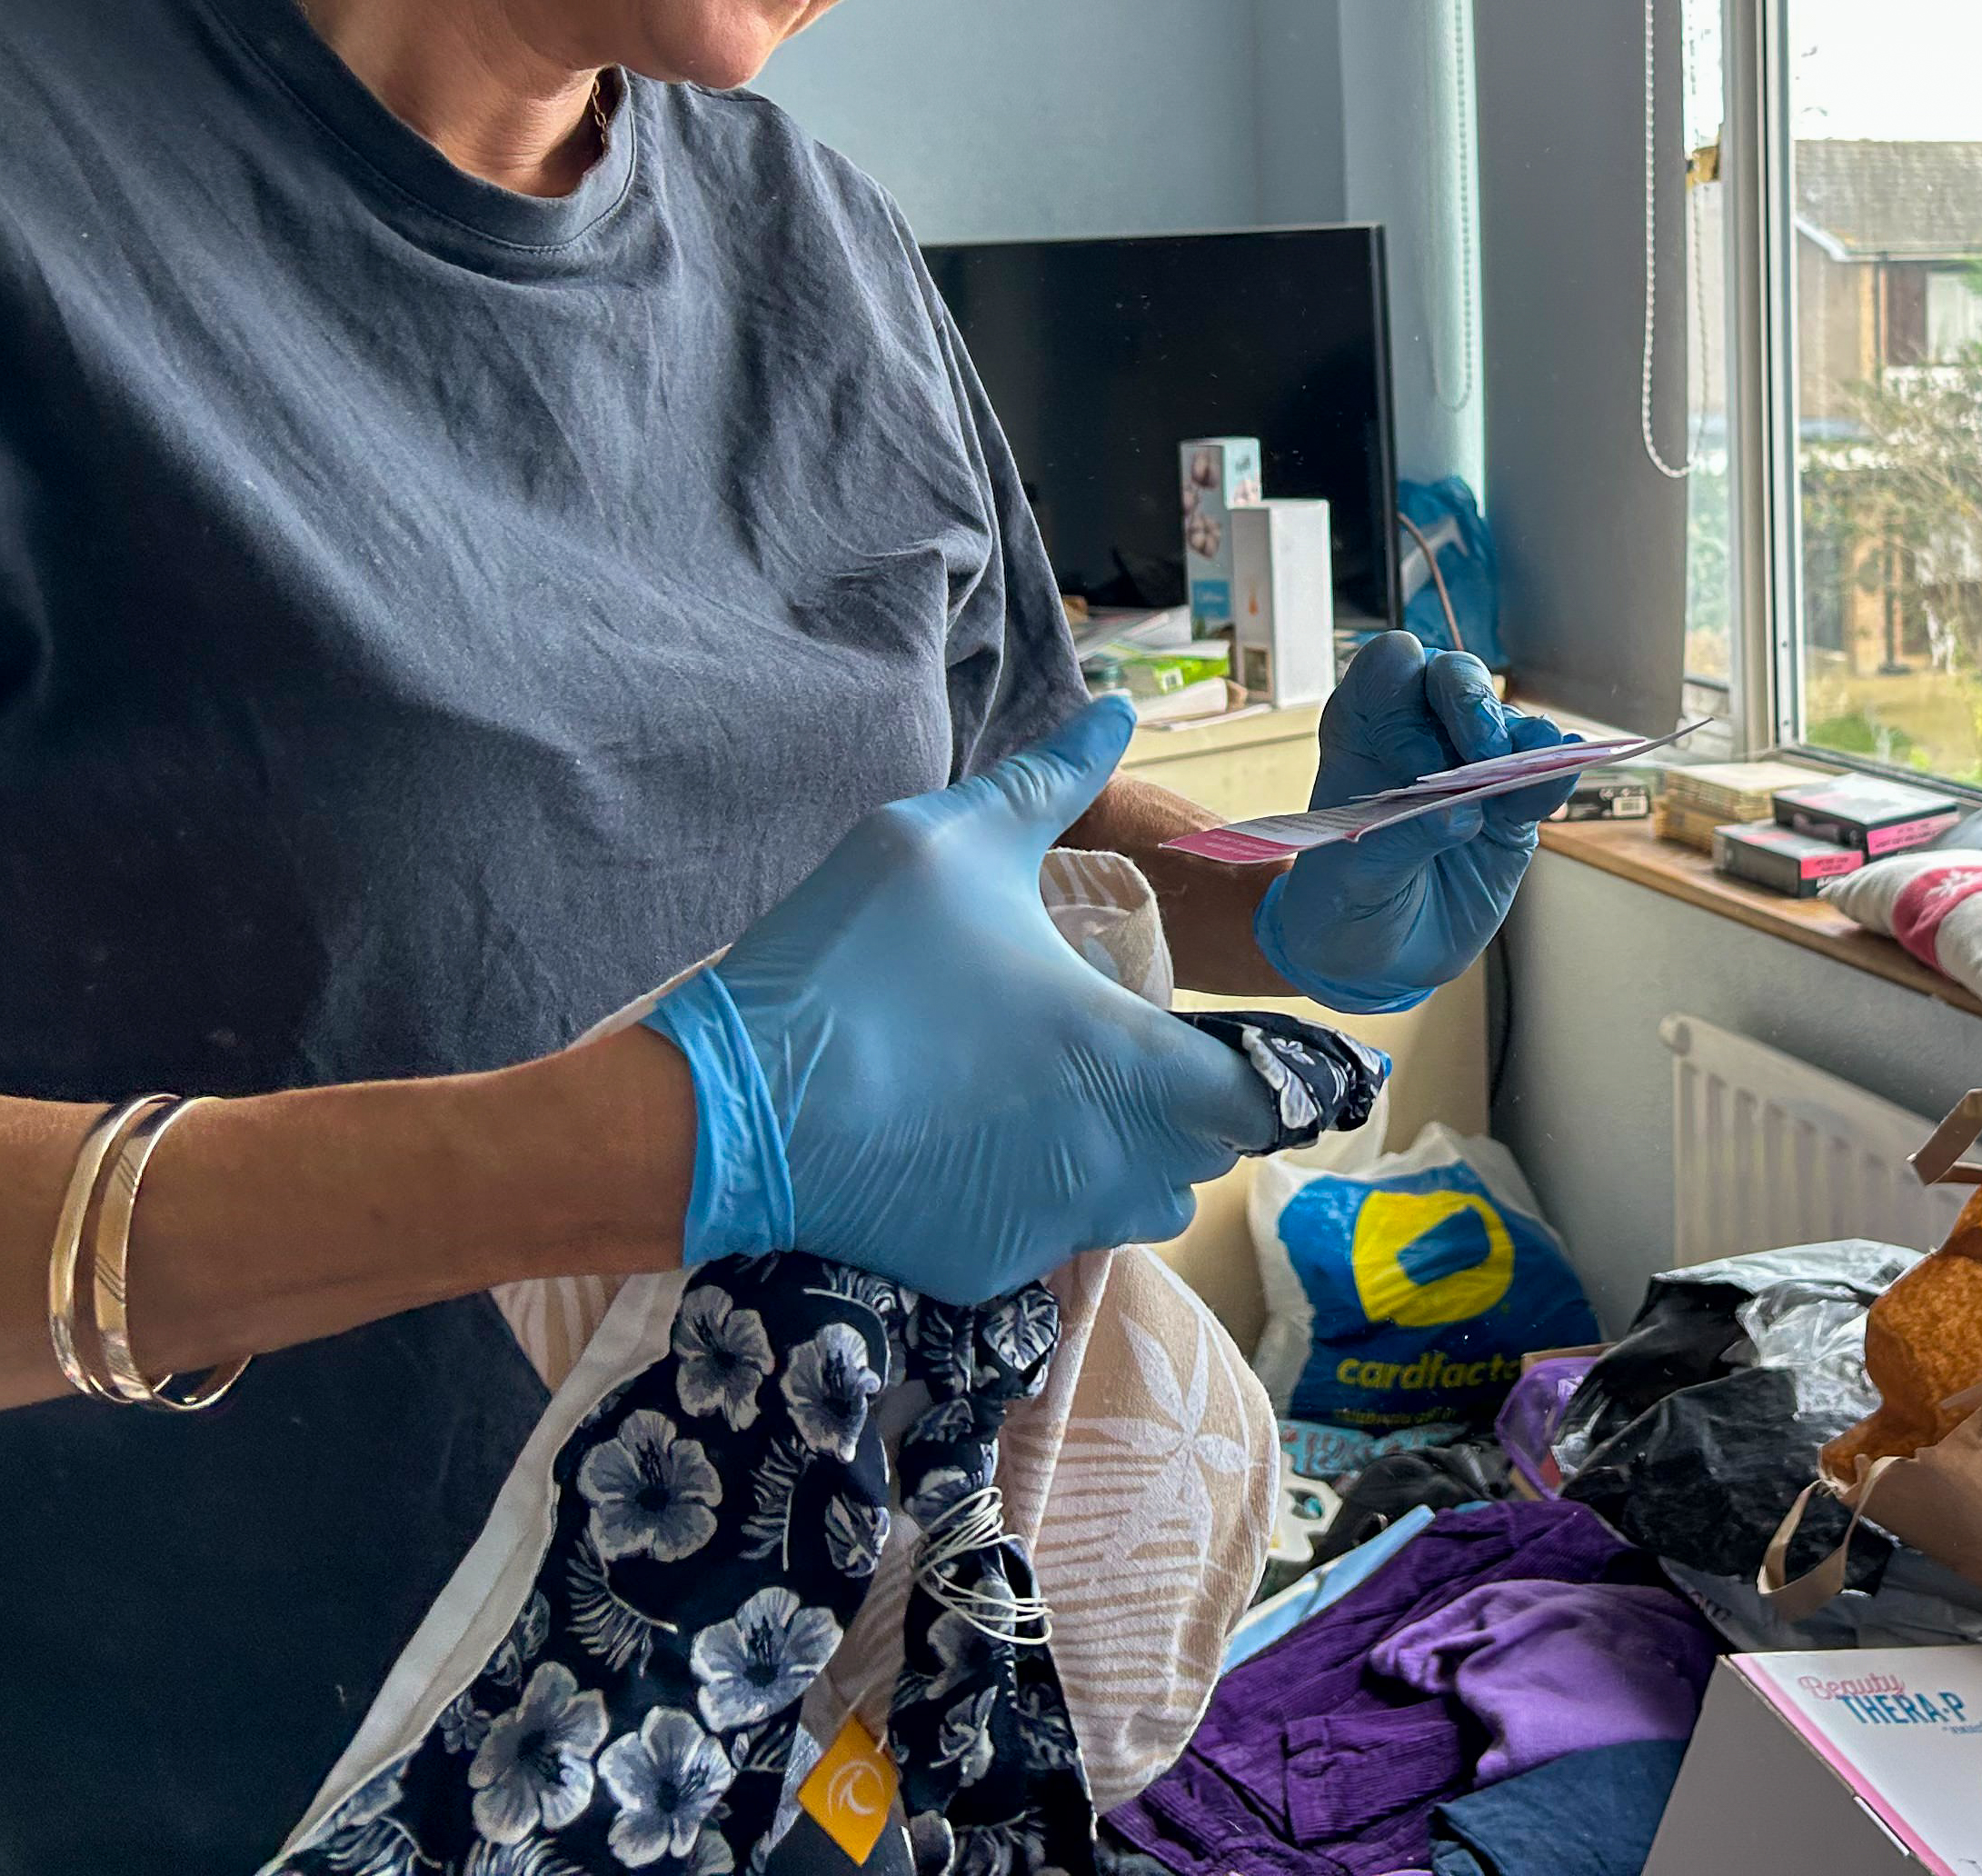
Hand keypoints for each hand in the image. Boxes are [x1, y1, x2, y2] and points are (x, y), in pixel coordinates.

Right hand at [645, 699, 1277, 1303]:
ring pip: (1140, 1208)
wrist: (721, 1108)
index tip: (1202, 1033)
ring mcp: (1048, 1228)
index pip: (1261, 1097)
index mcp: (1127, 1061)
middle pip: (1205, 1155)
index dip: (1250, 1066)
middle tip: (1114, 1049)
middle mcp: (1111, 1162)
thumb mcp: (950, 840)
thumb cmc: (851, 961)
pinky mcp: (984, 1271)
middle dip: (1183, 1108)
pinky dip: (1039, 1201)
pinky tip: (975, 1147)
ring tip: (1056, 1098)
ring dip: (1126, 1160)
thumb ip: (1052, 780)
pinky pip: (1053, 1242)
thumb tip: (1119, 710)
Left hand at [1253, 631, 1579, 1012]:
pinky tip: (1557, 781)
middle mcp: (1421, 734)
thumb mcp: (1352, 880)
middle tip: (1481, 754)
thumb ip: (1400, 839)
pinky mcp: (1512, 808)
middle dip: (1472, 703)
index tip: (1412, 765)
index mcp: (1364, 732)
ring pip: (1507, 718)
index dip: (1403, 700)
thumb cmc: (1343, 907)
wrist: (1377, 961)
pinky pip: (1545, 773)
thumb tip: (1463, 812)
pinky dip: (1556, 772)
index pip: (1388, 669)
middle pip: (1454, 676)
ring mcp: (1471, 768)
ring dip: (1519, 737)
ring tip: (1520, 775)